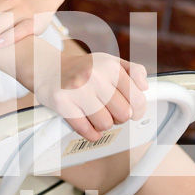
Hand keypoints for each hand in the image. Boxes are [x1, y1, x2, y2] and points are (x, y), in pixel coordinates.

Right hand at [33, 50, 148, 141]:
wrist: (49, 69)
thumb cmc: (84, 69)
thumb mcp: (110, 62)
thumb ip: (133, 71)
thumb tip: (145, 86)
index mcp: (109, 66)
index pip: (137, 98)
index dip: (138, 109)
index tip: (133, 110)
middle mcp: (94, 76)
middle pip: (123, 114)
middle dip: (119, 116)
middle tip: (111, 110)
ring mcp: (77, 90)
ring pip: (106, 124)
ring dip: (103, 124)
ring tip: (97, 113)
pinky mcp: (63, 104)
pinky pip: (87, 131)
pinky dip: (91, 133)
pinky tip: (89, 124)